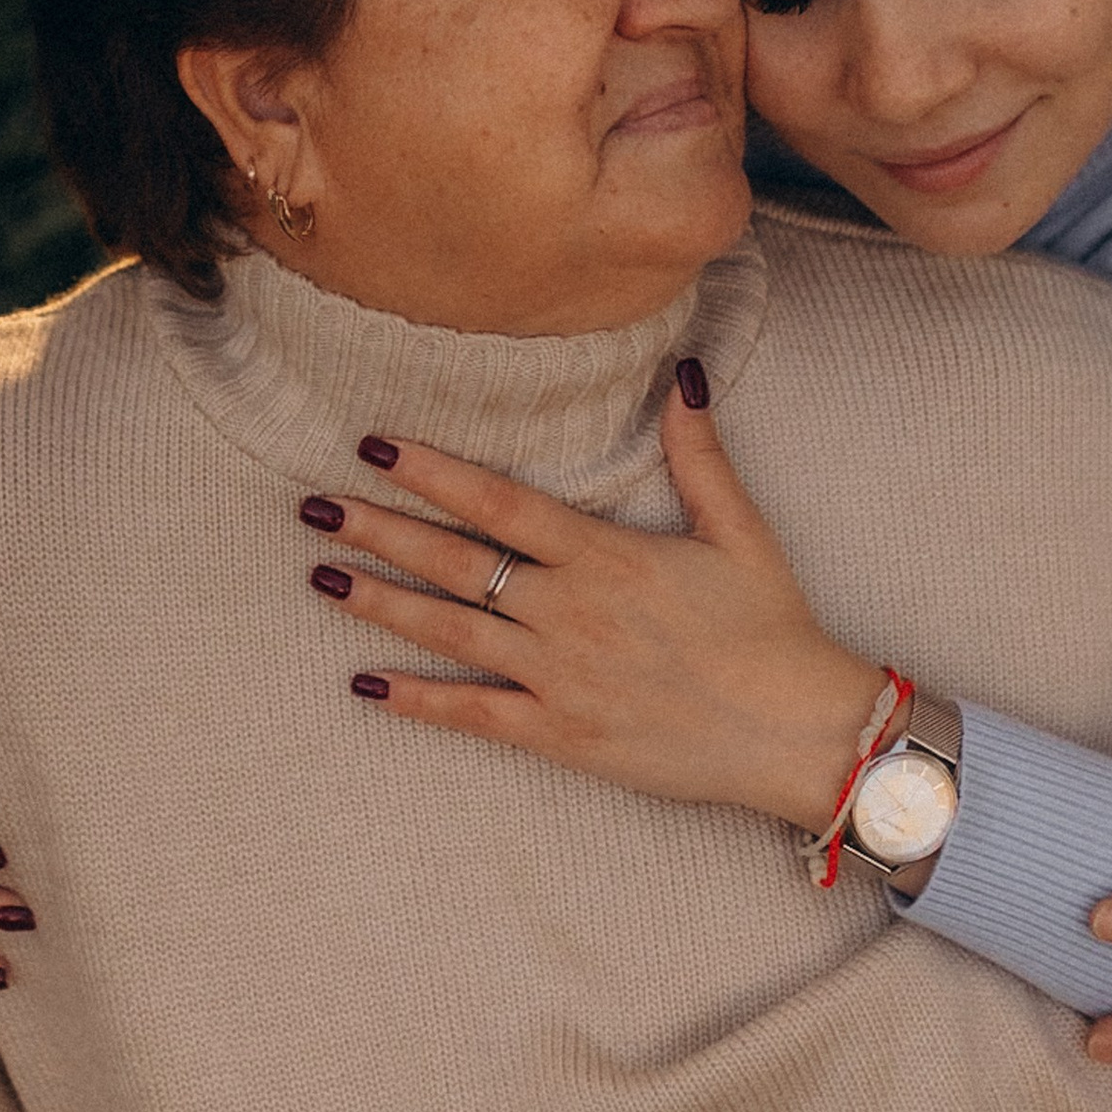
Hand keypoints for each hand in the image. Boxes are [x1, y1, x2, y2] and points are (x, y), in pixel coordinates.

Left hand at [302, 373, 888, 827]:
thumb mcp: (741, 532)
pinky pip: (474, 715)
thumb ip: (699, 456)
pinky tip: (364, 684)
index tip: (374, 446)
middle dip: (380, 530)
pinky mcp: (561, 735)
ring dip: (380, 604)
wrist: (798, 734)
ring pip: (450, 632)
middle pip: (455, 562)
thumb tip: (684, 375)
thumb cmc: (773, 631)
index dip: (432, 472)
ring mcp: (559, 677)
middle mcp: (570, 613)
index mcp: (606, 557)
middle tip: (313, 506)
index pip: (499, 503)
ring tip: (321, 574)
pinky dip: (416, 702)